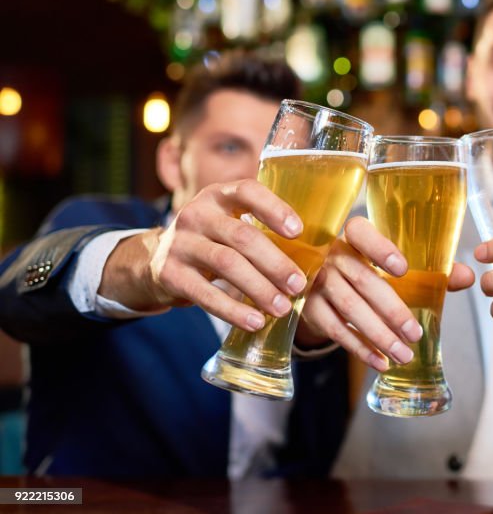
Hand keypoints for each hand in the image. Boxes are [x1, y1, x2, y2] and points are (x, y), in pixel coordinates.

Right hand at [104, 179, 308, 331]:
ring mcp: (180, 243)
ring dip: (259, 289)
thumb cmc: (213, 241)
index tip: (299, 231)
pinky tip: (255, 322)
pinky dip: (233, 311)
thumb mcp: (230, 224)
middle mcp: (197, 214)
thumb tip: (315, 258)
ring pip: (227, 264)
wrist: (156, 261)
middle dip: (275, 262)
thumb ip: (262, 231)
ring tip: (282, 308)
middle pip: (242, 236)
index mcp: (219, 196)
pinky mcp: (170, 274)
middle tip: (299, 285)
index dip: (274, 208)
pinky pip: (205, 294)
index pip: (248, 192)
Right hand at [299, 216, 474, 371]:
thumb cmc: (366, 269)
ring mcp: (316, 282)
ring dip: (379, 335)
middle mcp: (331, 255)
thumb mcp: (392, 266)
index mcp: (353, 236)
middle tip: (416, 334)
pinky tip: (380, 362)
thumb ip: (430, 272)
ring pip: (349, 309)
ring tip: (404, 354)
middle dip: (391, 310)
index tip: (404, 269)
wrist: (318, 285)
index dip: (380, 249)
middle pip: (363, 281)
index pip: (361, 233)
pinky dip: (359, 348)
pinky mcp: (308, 308)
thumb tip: (469, 276)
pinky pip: (335, 330)